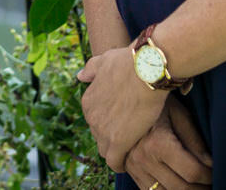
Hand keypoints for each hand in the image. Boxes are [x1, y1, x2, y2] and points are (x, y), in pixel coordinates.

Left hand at [78, 46, 169, 172]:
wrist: (145, 69)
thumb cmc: (128, 62)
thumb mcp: (104, 60)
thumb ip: (91, 70)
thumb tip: (80, 76)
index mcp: (88, 102)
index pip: (95, 121)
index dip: (109, 123)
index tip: (121, 123)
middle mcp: (91, 118)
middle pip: (99, 136)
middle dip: (112, 137)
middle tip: (129, 136)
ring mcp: (103, 131)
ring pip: (106, 151)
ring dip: (116, 152)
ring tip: (131, 149)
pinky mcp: (118, 143)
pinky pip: (115, 162)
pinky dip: (121, 164)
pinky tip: (129, 162)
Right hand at [119, 95, 211, 189]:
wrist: (126, 88)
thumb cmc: (155, 98)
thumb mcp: (179, 114)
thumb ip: (195, 141)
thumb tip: (210, 165)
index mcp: (158, 143)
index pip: (192, 172)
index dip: (209, 176)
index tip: (217, 173)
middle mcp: (142, 158)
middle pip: (180, 188)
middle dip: (200, 188)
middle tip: (211, 184)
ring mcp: (132, 165)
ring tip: (196, 185)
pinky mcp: (127, 168)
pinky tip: (177, 183)